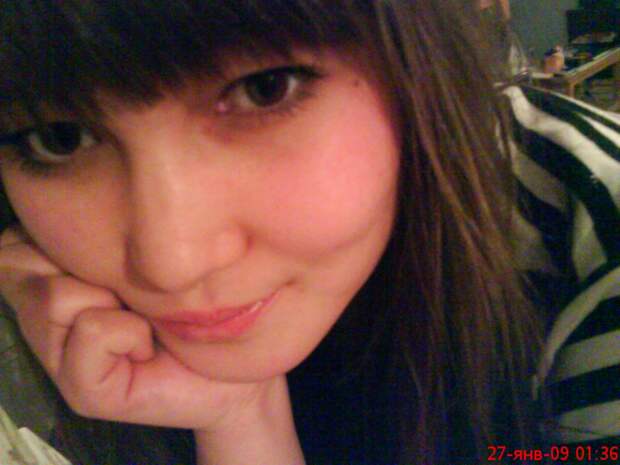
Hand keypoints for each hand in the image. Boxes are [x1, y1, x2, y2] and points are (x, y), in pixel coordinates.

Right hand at [0, 226, 294, 436]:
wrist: (238, 357)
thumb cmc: (194, 293)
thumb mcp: (149, 248)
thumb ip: (104, 228)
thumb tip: (75, 202)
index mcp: (55, 275)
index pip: (15, 240)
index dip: (59, 233)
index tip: (117, 253)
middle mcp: (45, 316)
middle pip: (14, 263)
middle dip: (81, 264)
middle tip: (128, 289)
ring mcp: (57, 359)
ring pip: (51, 297)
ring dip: (108, 299)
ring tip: (141, 318)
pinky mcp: (82, 392)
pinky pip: (92, 330)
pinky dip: (128, 333)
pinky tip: (147, 348)